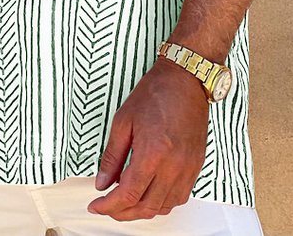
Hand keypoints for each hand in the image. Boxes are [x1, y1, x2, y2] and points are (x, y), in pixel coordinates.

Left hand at [86, 56, 209, 220]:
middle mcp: (173, 165)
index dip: (109, 206)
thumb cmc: (155, 93)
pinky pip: (179, 198)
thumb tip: (102, 182)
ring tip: (125, 202)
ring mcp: (188, 168)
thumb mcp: (123, 121)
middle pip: (146, 206)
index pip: (128, 194)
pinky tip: (148, 194)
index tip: (96, 205)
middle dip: (122, 212)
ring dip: (142, 210)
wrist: (185, 80)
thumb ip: (112, 156)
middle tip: (107, 206)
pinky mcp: (196, 167)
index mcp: (153, 152)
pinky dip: (161, 203)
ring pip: (163, 207)